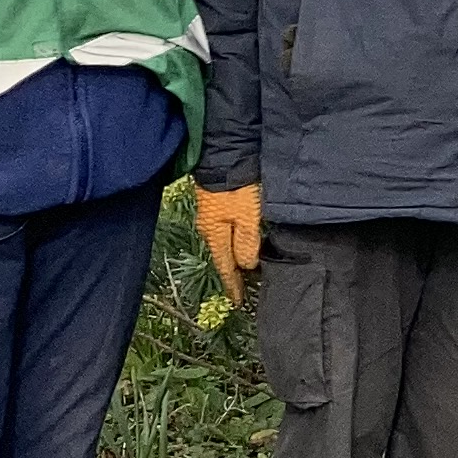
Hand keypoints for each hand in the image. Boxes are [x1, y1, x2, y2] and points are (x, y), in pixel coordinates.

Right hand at [193, 184, 261, 305]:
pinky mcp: (219, 204)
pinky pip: (228, 231)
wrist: (224, 156)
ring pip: (226, 244)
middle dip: (233, 273)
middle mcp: (211, 228)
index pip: (225, 267)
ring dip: (235, 258)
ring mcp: (213, 216)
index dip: (232, 285)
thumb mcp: (246, 217)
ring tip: (246, 271)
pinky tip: (244, 244)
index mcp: (215, 235)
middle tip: (244, 289)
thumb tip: (246, 266)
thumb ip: (247, 243)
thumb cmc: (237, 188)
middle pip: (224, 257)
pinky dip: (236, 242)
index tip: (238, 302)